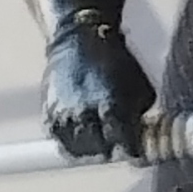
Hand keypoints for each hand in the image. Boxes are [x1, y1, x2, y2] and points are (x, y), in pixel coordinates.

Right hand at [43, 15, 156, 159]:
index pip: (125, 149)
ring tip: (99, 141)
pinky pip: (59, 140)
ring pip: (78, 150)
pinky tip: (81, 134)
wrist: (80, 38)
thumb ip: (142, 115)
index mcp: (112, 108)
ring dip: (90, 149)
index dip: (134, 151)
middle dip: (112, 150)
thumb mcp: (141, 86)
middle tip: (118, 145)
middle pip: (101, 153)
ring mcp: (64, 115)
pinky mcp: (48, 113)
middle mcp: (85, 115)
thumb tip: (144, 137)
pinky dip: (71, 141)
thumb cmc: (116, 60)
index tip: (137, 149)